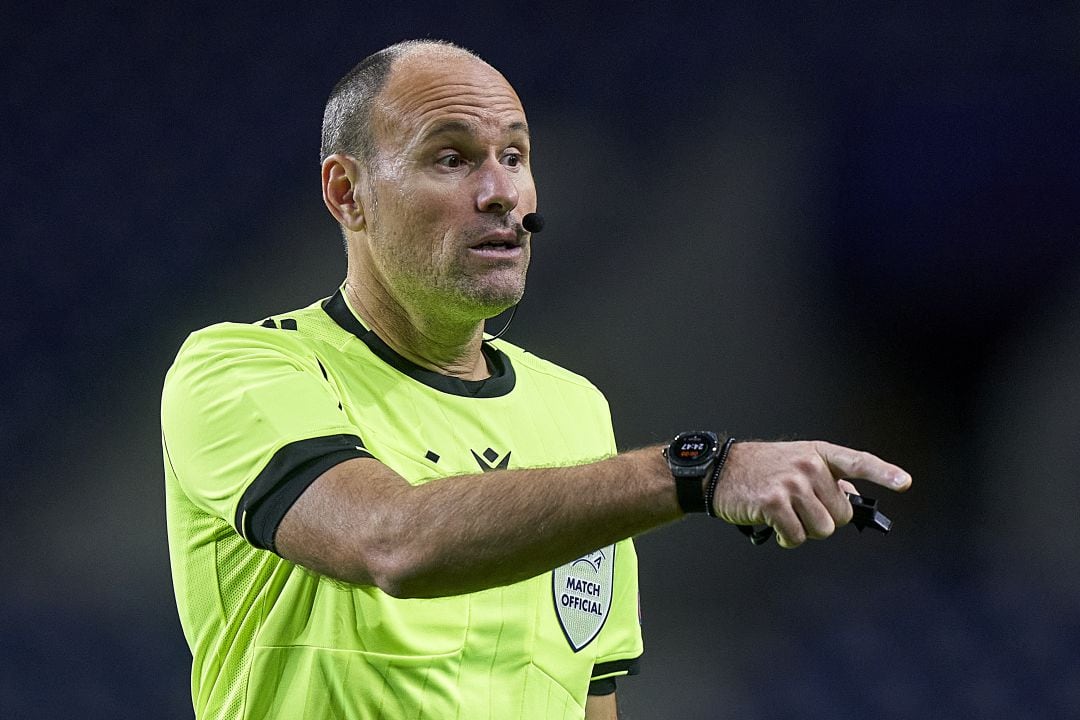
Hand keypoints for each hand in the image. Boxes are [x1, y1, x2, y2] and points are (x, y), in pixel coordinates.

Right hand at [710, 441, 910, 547]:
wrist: (718, 471)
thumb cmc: (759, 470)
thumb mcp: (796, 463)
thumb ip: (827, 479)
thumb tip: (853, 500)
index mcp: (818, 453)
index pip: (857, 462)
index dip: (884, 473)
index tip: (905, 483)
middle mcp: (808, 465)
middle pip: (840, 514)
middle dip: (822, 519)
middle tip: (798, 509)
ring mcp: (791, 483)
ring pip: (822, 529)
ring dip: (804, 531)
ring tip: (784, 516)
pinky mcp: (774, 503)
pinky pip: (797, 537)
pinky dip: (786, 539)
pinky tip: (772, 525)